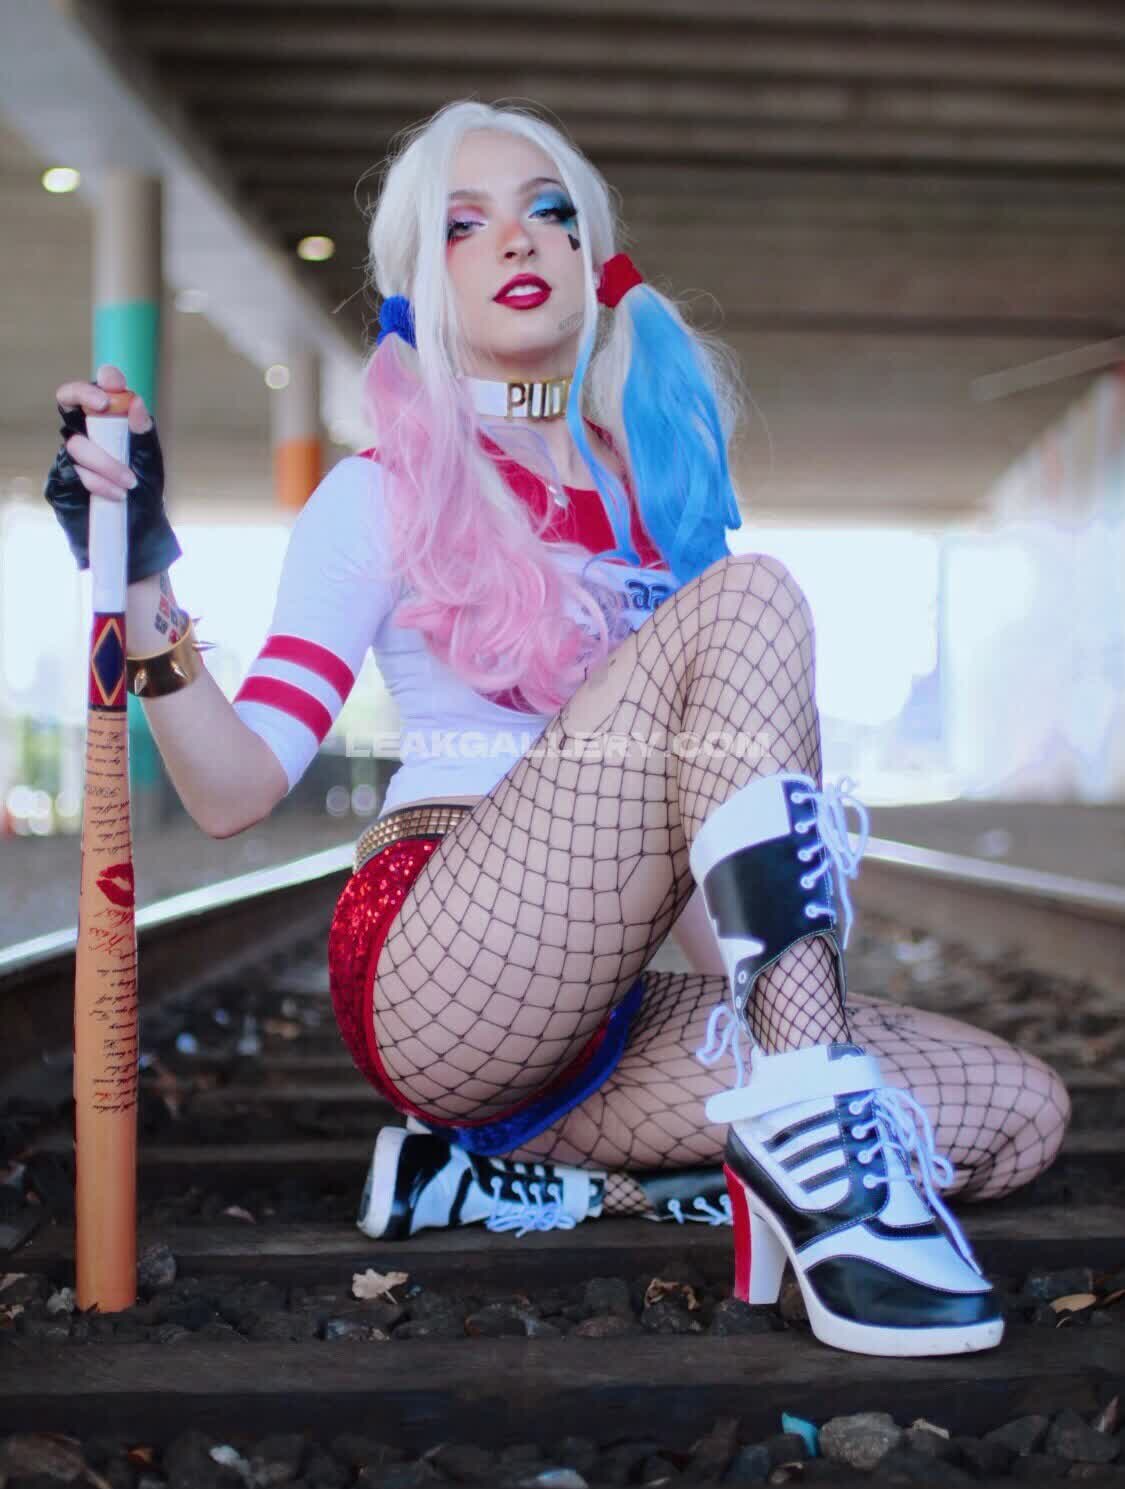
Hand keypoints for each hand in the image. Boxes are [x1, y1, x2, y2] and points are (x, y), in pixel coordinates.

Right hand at [44, 363, 181, 583]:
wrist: (137, 536)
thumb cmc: (144, 495)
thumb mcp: (150, 462)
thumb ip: (142, 434)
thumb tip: (136, 404)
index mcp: (102, 427)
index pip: (84, 396)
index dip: (88, 388)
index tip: (107, 396)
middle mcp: (81, 438)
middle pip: (67, 406)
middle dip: (84, 401)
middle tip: (104, 407)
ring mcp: (68, 460)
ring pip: (78, 446)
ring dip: (107, 461)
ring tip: (130, 483)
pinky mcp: (61, 484)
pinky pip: (75, 475)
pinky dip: (98, 483)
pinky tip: (116, 494)